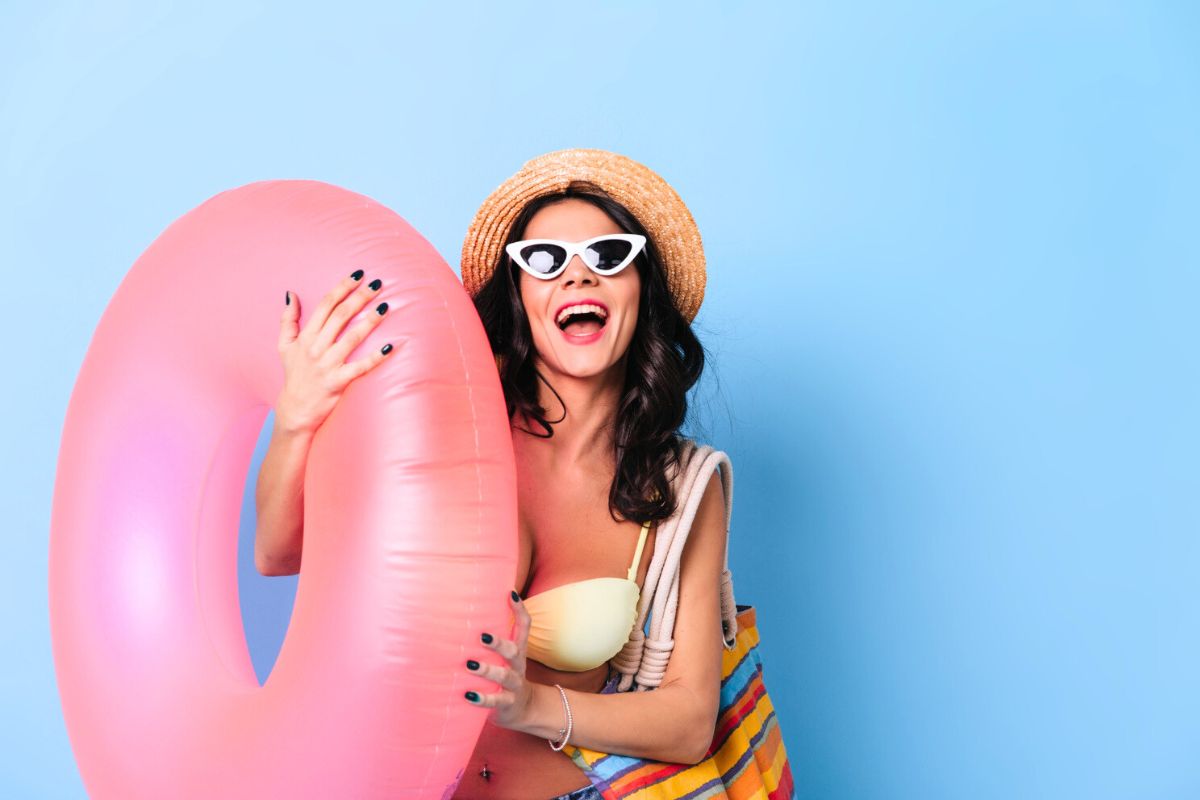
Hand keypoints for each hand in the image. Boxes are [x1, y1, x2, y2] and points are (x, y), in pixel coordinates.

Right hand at [276, 270, 397, 434]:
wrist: (295, 410)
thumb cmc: (294, 375)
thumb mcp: (284, 346)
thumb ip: (287, 319)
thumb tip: (290, 293)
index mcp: (306, 336)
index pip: (326, 305)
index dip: (342, 288)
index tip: (358, 275)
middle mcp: (316, 347)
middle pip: (341, 316)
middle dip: (360, 297)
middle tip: (378, 284)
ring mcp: (328, 364)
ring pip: (352, 338)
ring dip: (370, 321)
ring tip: (385, 307)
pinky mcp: (338, 381)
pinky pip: (360, 367)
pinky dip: (375, 357)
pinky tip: (390, 346)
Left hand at [464, 590, 533, 730]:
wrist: (523, 709)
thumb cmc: (505, 675)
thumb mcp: (504, 657)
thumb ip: (493, 640)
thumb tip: (465, 613)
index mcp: (518, 651)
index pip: (524, 626)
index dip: (520, 610)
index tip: (510, 593)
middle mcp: (518, 665)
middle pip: (513, 651)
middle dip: (498, 643)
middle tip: (481, 636)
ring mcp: (514, 685)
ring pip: (504, 676)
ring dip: (487, 670)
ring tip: (470, 665)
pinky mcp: (507, 703)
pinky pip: (496, 700)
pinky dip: (482, 698)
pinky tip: (468, 694)